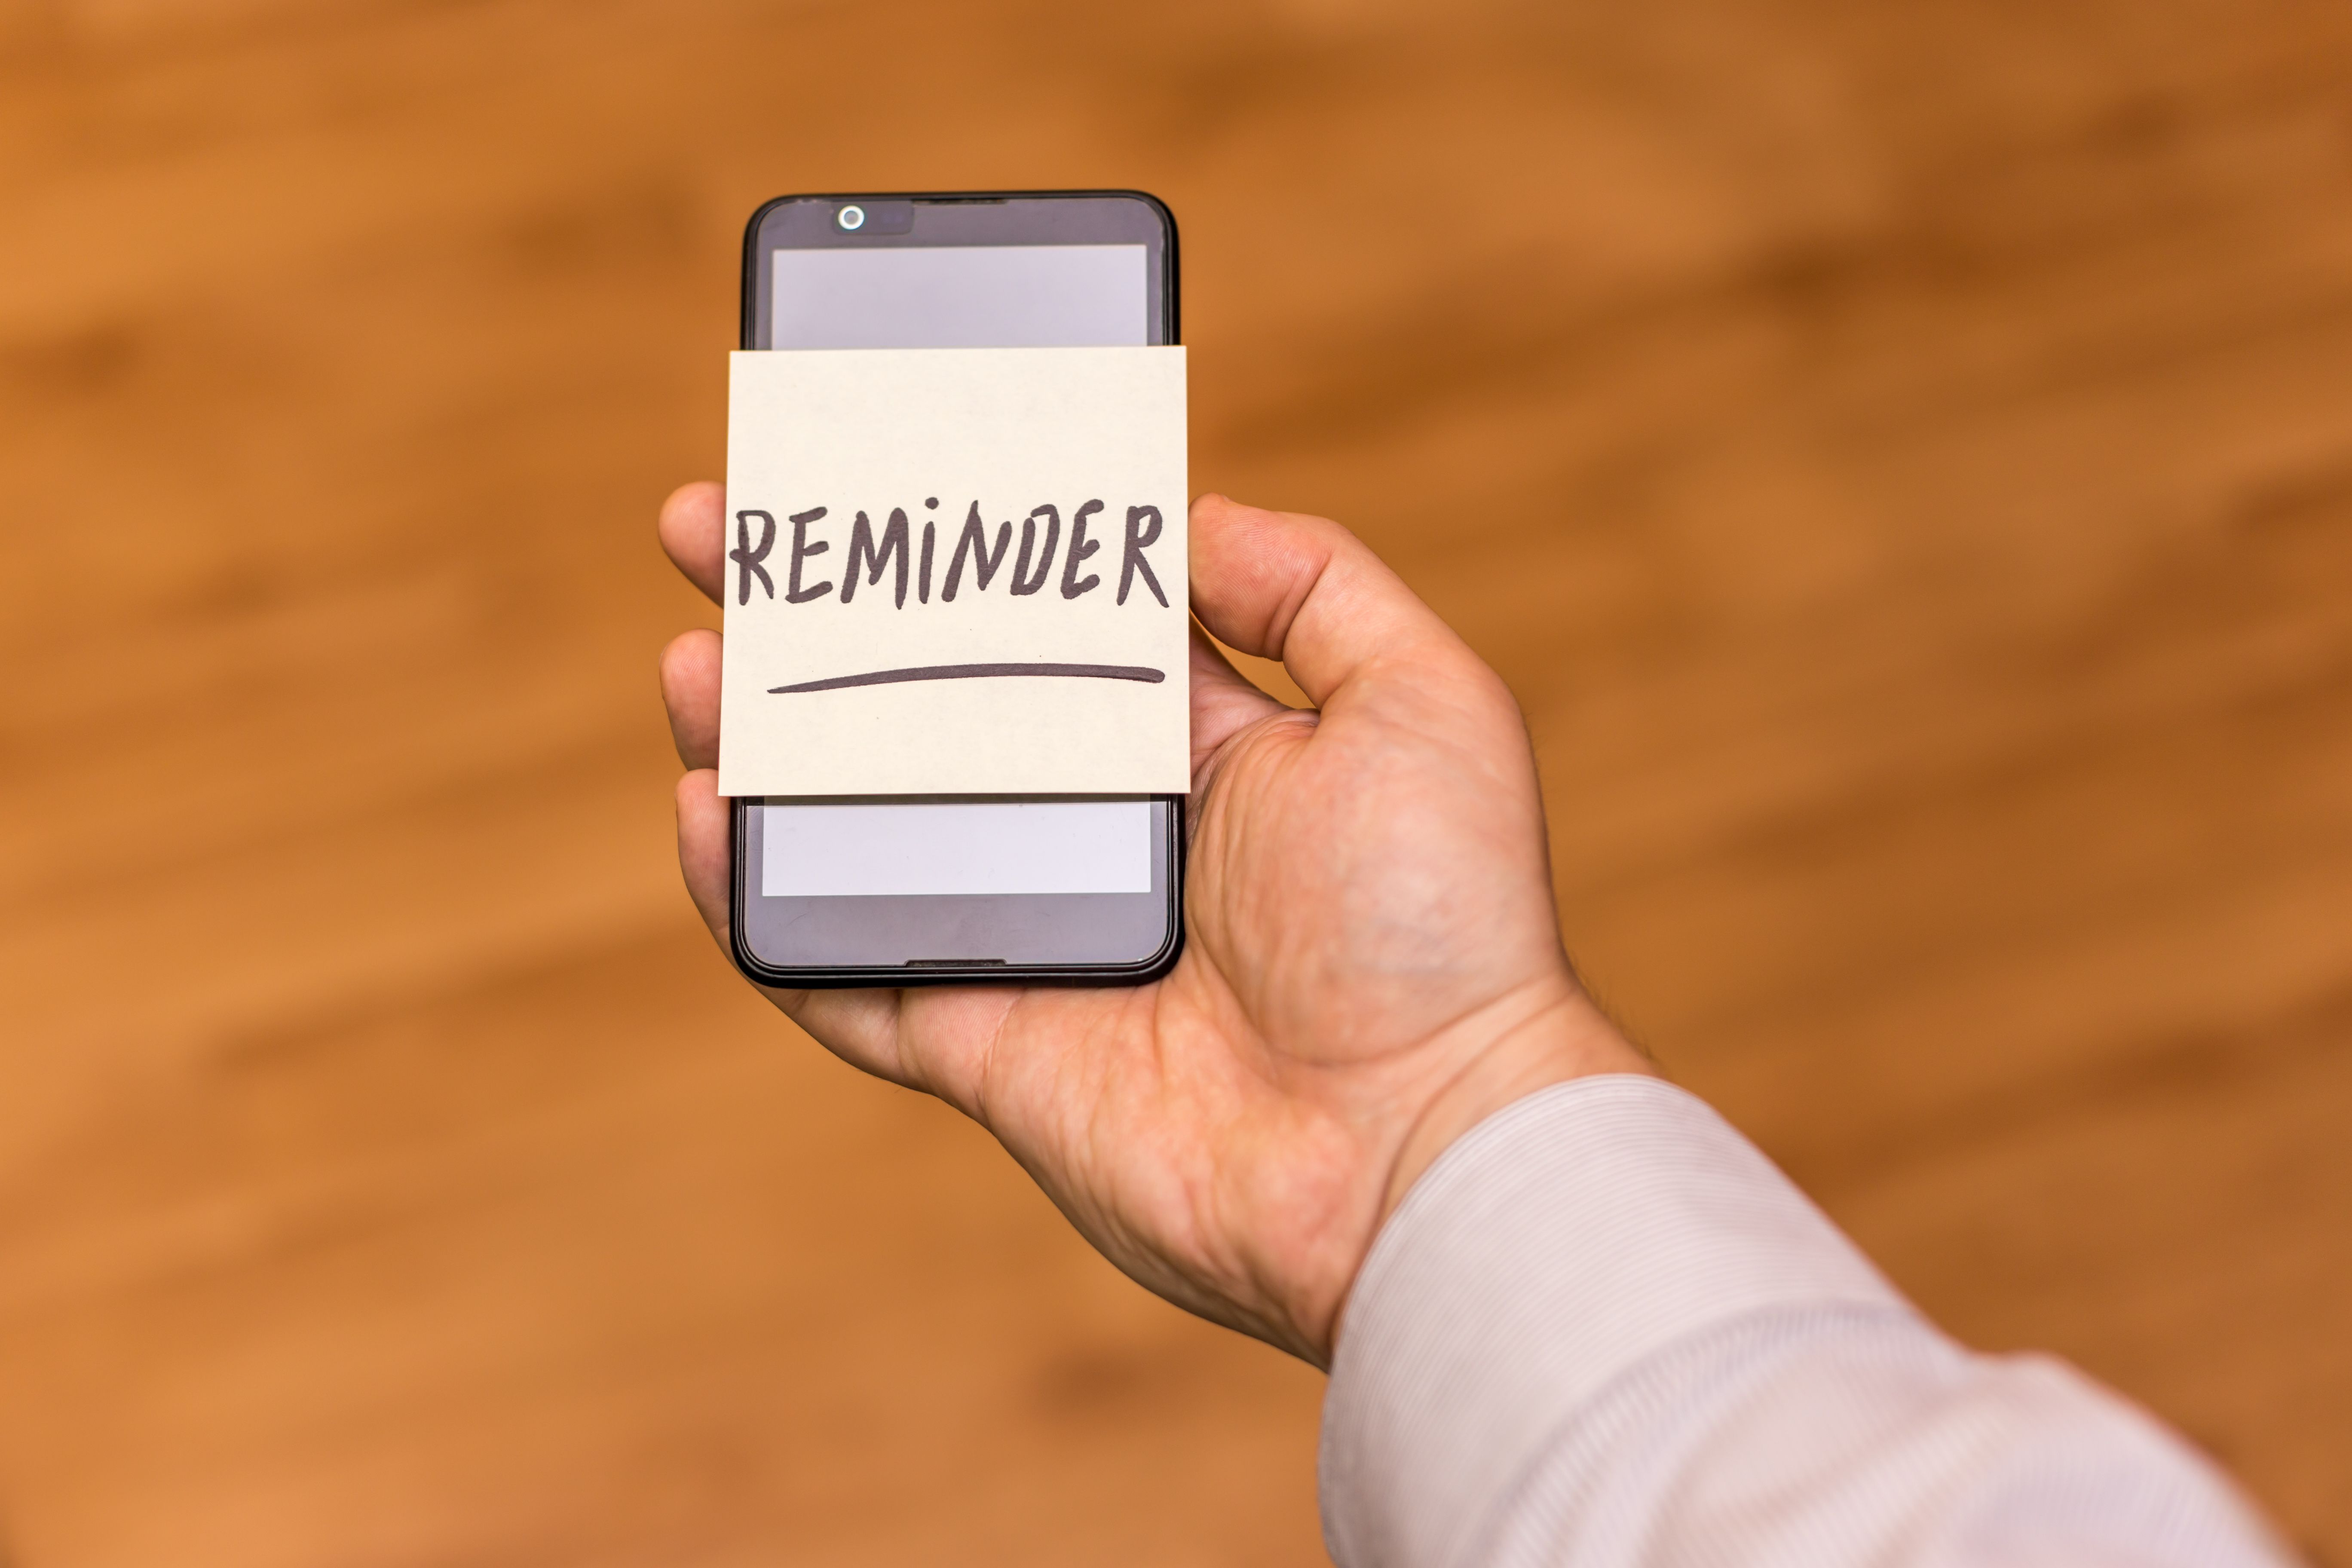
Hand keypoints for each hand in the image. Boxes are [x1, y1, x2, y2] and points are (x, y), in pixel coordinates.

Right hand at [658, 486, 1650, 1364]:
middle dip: (814, 627)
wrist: (1422, 1144)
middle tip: (714, 538)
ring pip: (859, 833)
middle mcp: (1102, 837)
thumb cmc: (1443, 928)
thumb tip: (1190, 516)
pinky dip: (757, 910)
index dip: (944, 552)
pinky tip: (703, 821)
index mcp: (1192, 750)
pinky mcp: (985, 1045)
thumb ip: (1316, 586)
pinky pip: (841, 975)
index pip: (1035, 625)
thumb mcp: (1427, 702)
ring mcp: (1033, 943)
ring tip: (696, 666)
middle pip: (920, 714)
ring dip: (760, 749)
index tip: (861, 477)